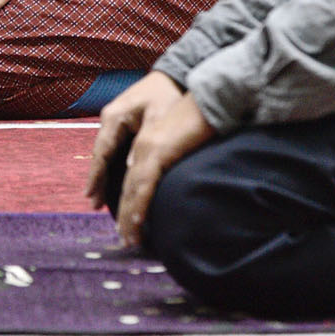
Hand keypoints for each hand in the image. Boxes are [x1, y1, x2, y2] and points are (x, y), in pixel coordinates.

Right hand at [85, 72, 182, 209]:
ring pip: (105, 153)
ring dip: (103, 175)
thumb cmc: (167, 94)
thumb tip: (130, 168)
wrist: (173, 75)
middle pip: (100, 155)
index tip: (91, 196)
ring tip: (98, 200)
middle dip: (96, 180)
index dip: (96, 176)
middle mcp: (109, 119)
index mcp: (114, 117)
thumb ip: (145, 140)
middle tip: (94, 205)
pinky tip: (111, 181)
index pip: (101, 152)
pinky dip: (110, 166)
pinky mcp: (123, 124)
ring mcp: (114, 121)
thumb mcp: (158, 116)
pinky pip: (113, 149)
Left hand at [104, 85, 214, 247]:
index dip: (130, 202)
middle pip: (128, 188)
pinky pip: (144, 183)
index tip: (130, 224)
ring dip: (129, 216)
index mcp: (148, 145)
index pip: (133, 179)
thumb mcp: (183, 142)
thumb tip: (178, 180)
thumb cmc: (203, 118)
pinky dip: (138, 204)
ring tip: (128, 238)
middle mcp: (142, 147)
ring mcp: (147, 148)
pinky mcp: (157, 150)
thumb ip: (175, 159)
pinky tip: (136, 221)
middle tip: (125, 239)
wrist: (209, 97)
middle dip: (126, 215)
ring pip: (132, 189)